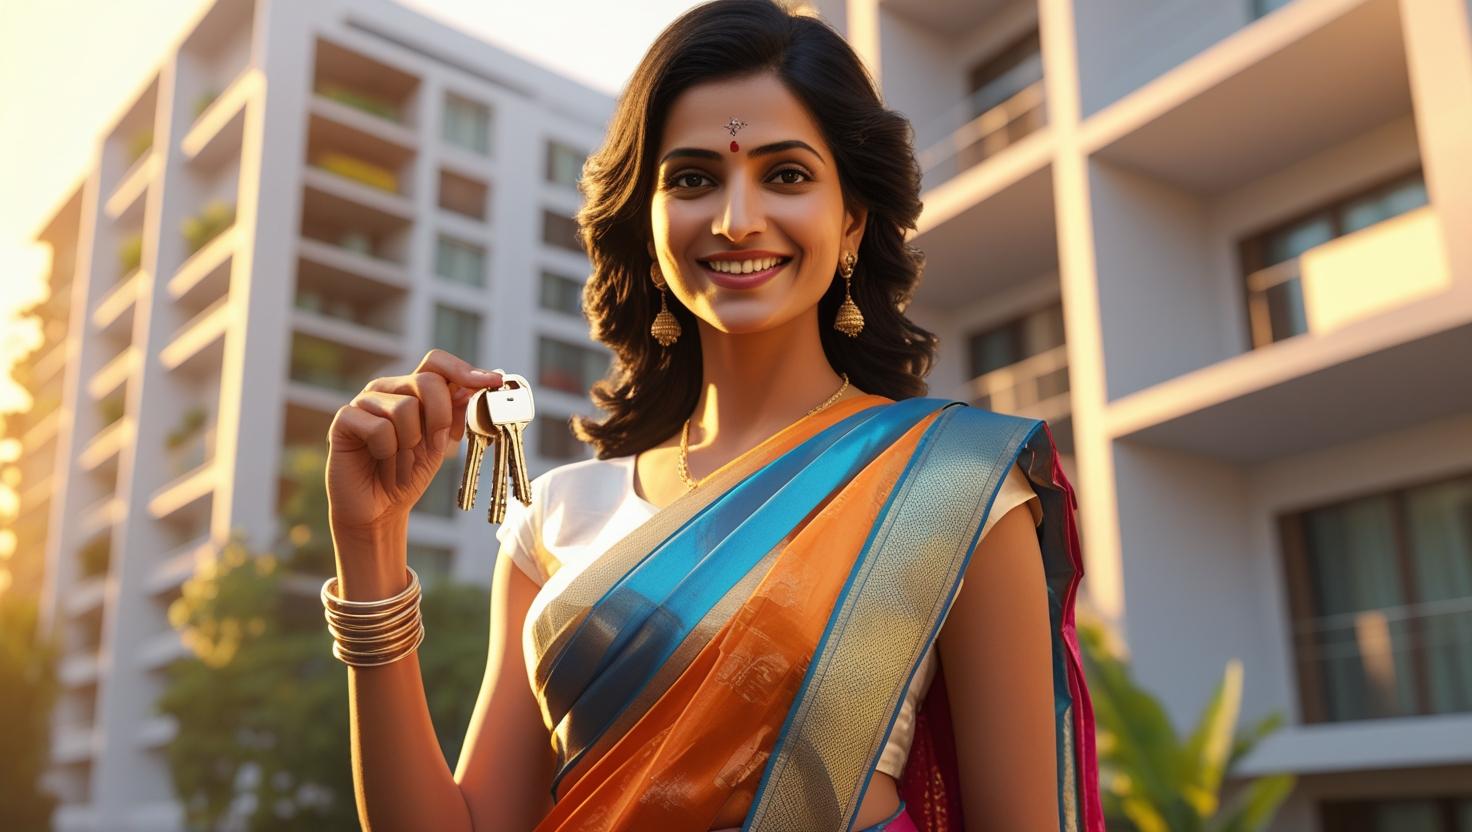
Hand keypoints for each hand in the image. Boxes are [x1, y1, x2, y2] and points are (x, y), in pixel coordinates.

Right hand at [326, 349, 502, 541]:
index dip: (465, 371)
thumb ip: (455, 414)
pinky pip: (379, 428)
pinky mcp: (345, 419)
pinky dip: (388, 453)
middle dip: (440, 419)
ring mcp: (364, 401)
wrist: (378, 509)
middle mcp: (388, 389)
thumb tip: (475, 386)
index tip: (493, 383)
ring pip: (404, 408)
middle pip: (427, 381)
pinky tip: (382, 464)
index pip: (438, 363)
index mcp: (412, 389)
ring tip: (401, 462)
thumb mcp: (442, 443)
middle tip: (433, 447)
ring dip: (410, 446)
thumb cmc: (408, 474)